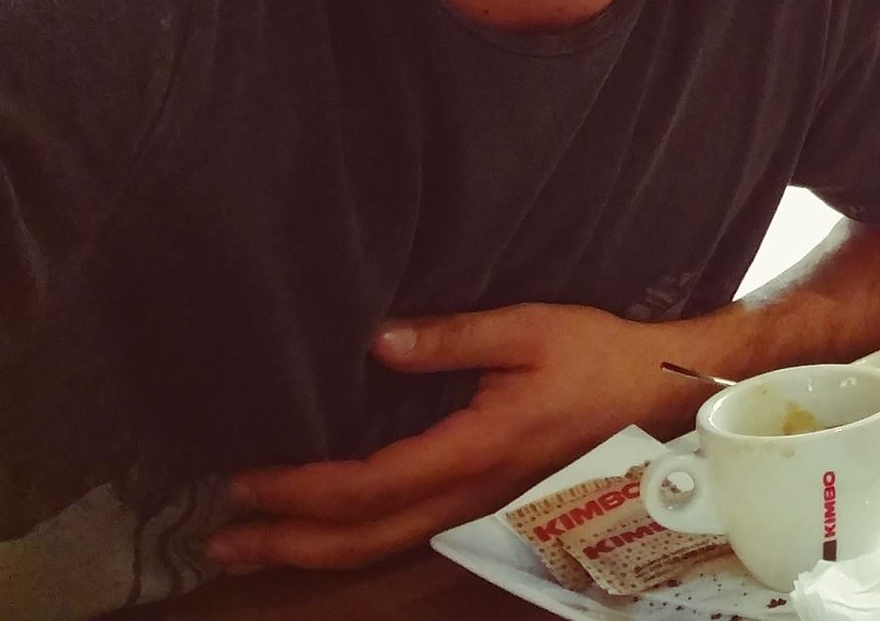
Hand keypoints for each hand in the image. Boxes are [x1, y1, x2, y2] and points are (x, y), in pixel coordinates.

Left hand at [208, 303, 716, 571]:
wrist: (659, 393)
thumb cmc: (599, 355)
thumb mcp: (529, 329)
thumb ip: (452, 338)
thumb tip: (376, 342)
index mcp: (475, 450)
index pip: (367, 487)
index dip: (300, 491)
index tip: (245, 480)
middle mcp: (470, 494)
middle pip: (362, 540)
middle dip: (286, 543)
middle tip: (219, 538)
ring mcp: (480, 507)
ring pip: (383, 549)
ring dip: (313, 550)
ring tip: (256, 542)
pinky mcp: (488, 503)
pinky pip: (408, 535)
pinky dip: (354, 540)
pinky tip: (330, 527)